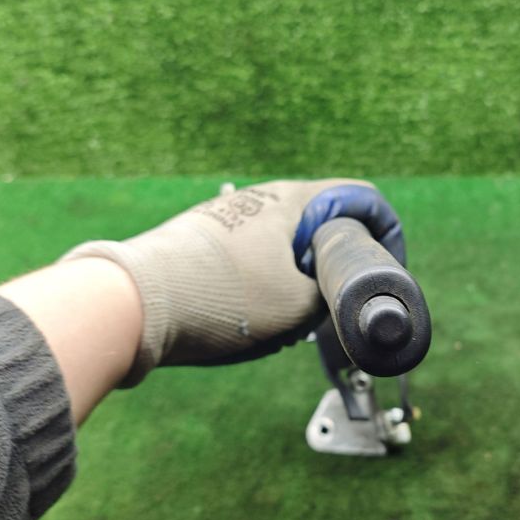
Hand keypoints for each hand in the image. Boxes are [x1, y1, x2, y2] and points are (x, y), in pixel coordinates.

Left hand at [62, 179, 402, 383]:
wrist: (134, 304)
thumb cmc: (222, 298)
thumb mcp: (300, 307)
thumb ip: (334, 297)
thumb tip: (336, 298)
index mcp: (296, 199)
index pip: (364, 199)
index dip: (385, 237)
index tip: (382, 275)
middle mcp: (262, 197)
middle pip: (323, 227)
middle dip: (333, 269)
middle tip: (330, 309)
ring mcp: (228, 215)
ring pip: (285, 247)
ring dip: (296, 281)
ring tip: (283, 322)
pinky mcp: (202, 239)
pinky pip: (252, 258)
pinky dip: (261, 284)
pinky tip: (245, 317)